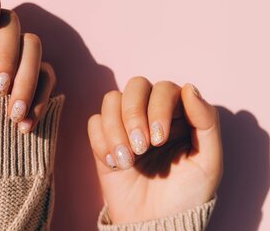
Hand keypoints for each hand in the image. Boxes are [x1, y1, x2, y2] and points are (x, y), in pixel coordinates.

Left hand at [0, 0, 55, 132]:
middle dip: (8, 58)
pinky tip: (25, 121)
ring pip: (36, 51)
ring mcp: (23, 58)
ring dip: (25, 84)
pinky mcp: (41, 77)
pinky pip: (49, 76)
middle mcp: (1, 41)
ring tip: (12, 115)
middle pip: (15, 26)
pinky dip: (38, 99)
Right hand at [88, 77, 222, 222]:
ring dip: (116, 129)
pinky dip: (101, 141)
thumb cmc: (185, 195)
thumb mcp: (208, 162)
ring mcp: (125, 125)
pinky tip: (115, 164)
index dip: (159, 107)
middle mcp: (150, 114)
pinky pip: (94, 122)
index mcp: (178, 115)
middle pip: (136, 85)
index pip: (165, 88)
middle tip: (142, 147)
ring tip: (127, 160)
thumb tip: (190, 88)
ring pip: (111, 99)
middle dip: (134, 114)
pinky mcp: (105, 139)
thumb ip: (207, 123)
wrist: (154, 223)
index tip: (159, 140)